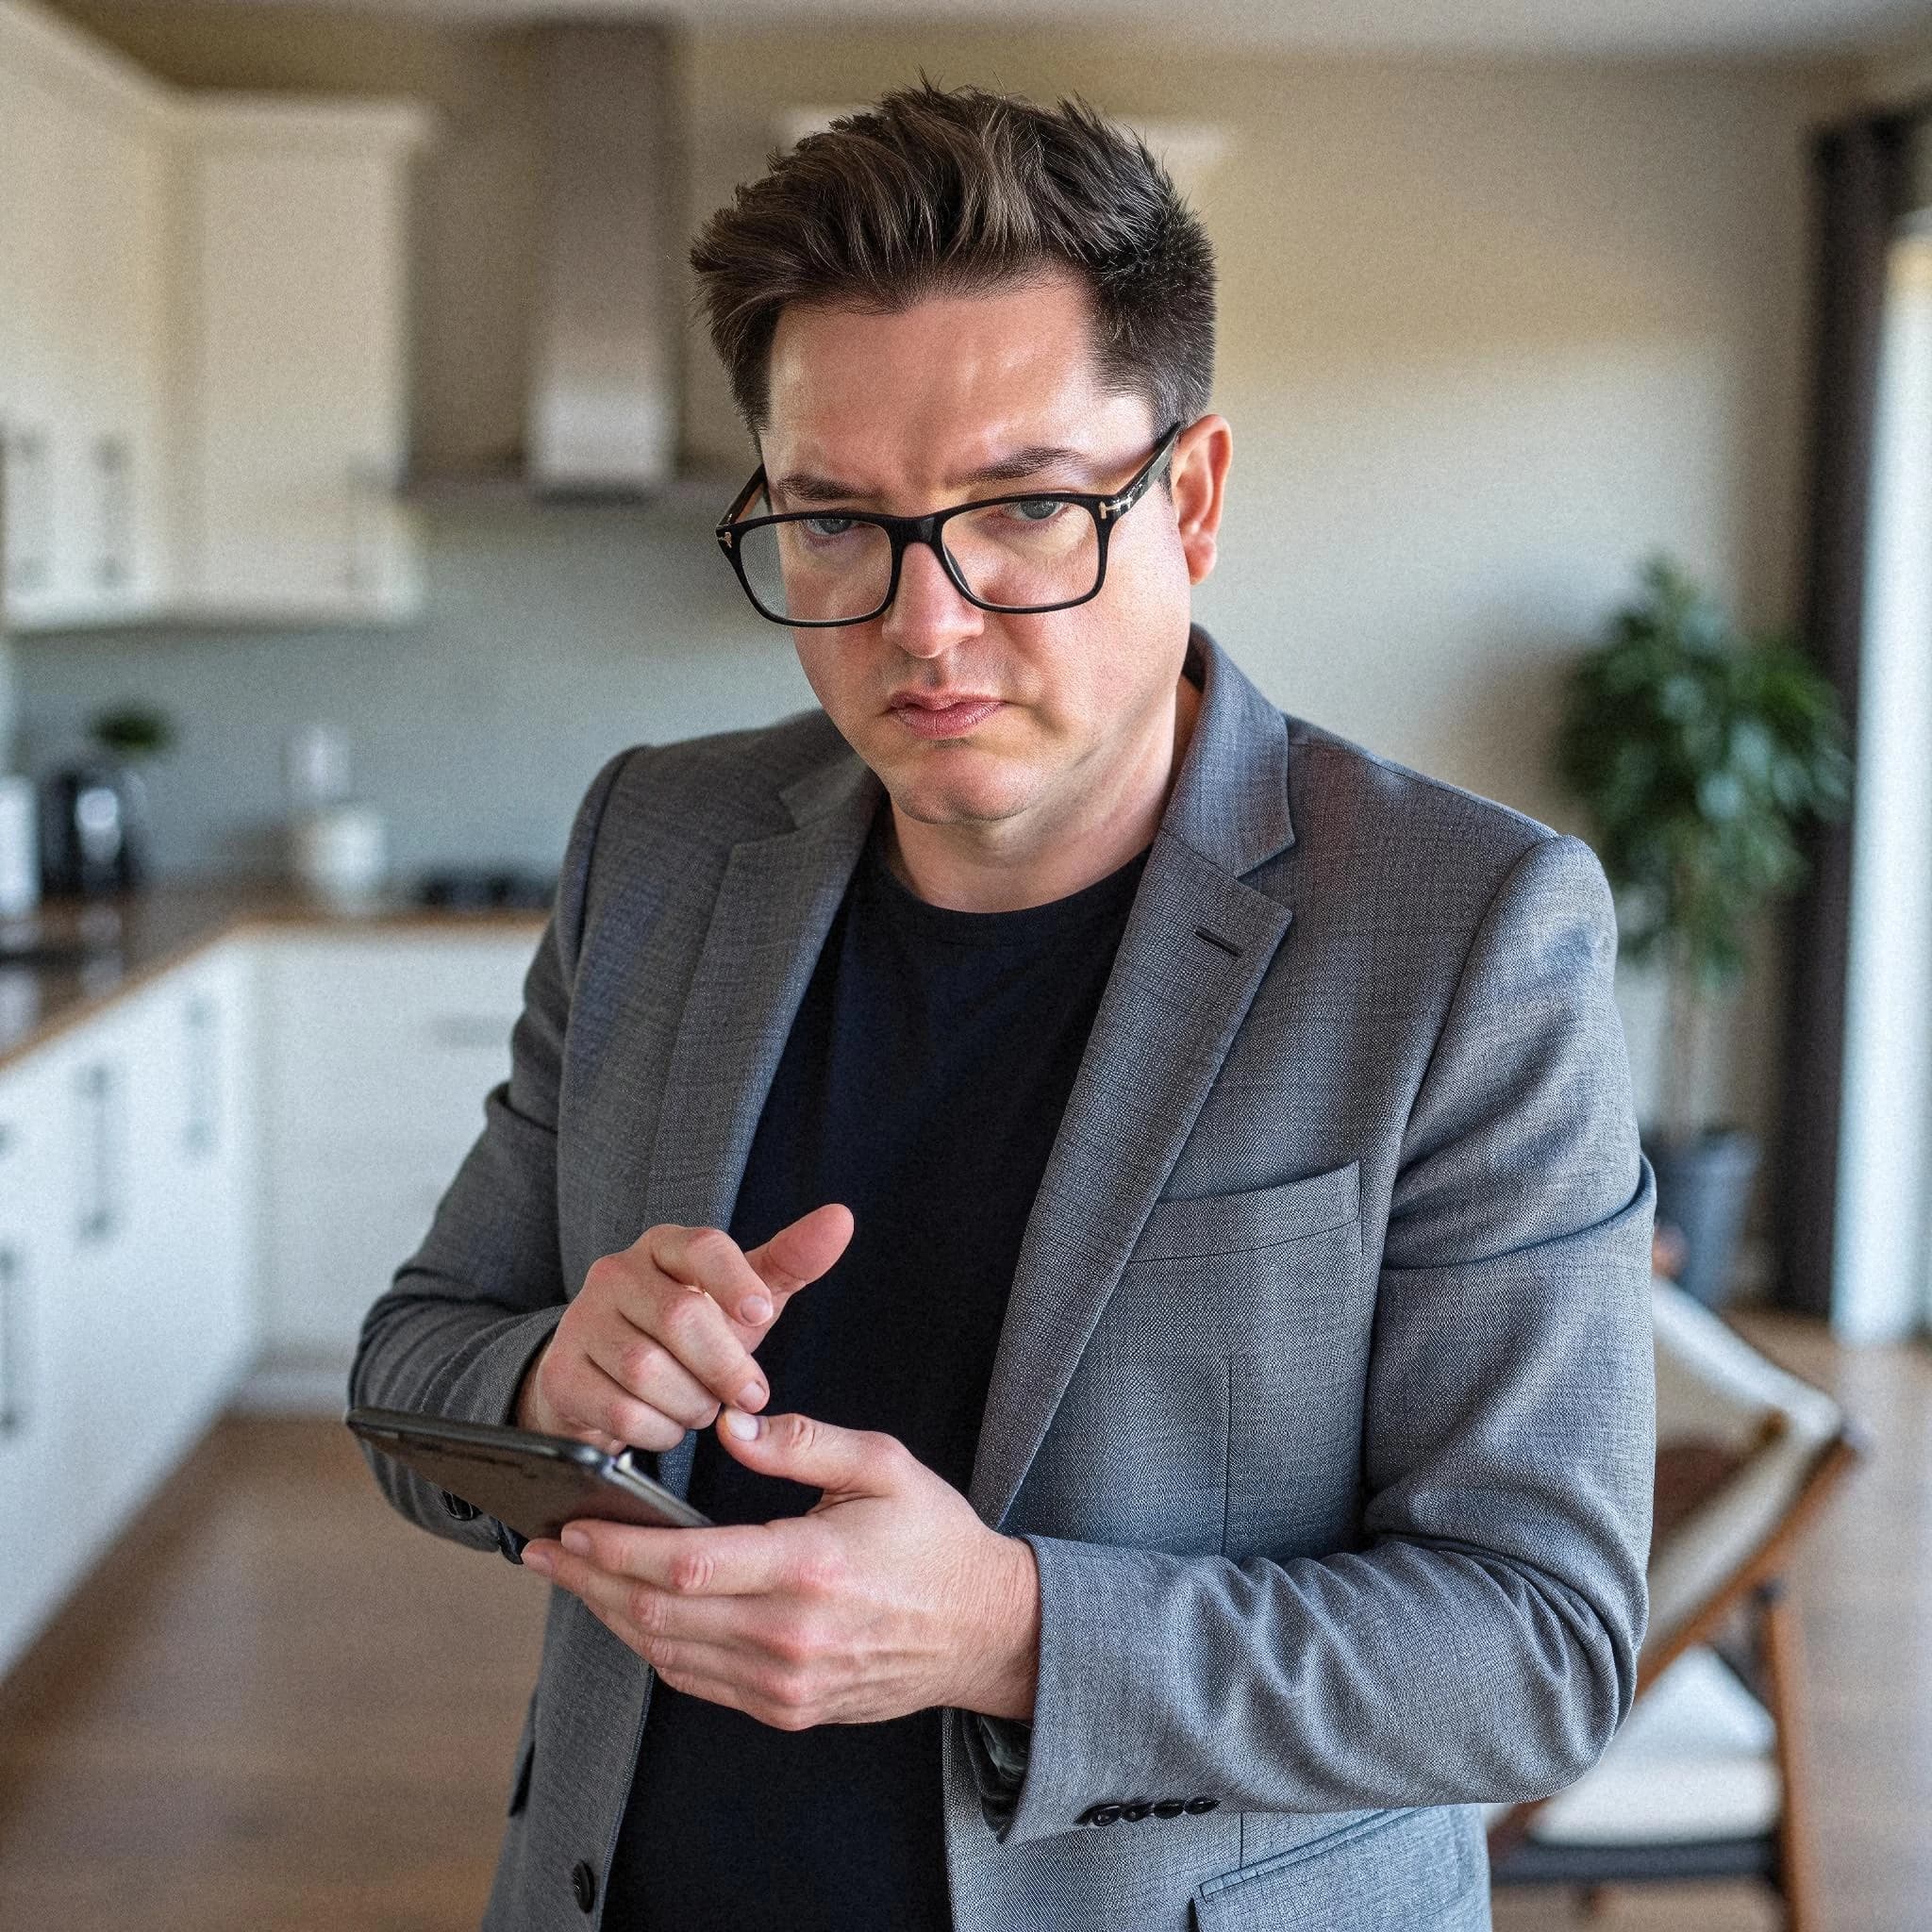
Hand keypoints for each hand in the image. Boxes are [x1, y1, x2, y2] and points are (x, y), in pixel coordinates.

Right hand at [515, 1204, 853, 1453]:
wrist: (610, 1381)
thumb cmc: (691, 1335)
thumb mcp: (743, 1298)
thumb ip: (792, 1260)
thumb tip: (841, 1217)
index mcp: (665, 1247)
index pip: (703, 1246)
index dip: (736, 1281)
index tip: (762, 1315)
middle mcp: (615, 1273)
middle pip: (680, 1316)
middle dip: (725, 1365)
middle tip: (748, 1394)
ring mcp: (580, 1323)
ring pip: (647, 1369)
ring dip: (690, 1402)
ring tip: (701, 1408)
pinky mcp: (560, 1374)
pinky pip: (618, 1411)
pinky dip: (656, 1430)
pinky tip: (665, 1426)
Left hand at [519, 1406, 1040, 1727]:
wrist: (985, 1630)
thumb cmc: (935, 1539)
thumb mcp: (883, 1466)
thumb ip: (803, 1441)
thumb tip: (732, 1420)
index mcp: (809, 1568)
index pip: (686, 1565)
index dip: (617, 1548)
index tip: (570, 1524)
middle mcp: (789, 1636)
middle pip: (657, 1616)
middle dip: (588, 1580)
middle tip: (538, 1551)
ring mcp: (785, 1682)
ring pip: (667, 1656)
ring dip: (610, 1616)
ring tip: (570, 1578)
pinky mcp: (786, 1708)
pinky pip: (697, 1683)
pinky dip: (652, 1648)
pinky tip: (630, 1614)